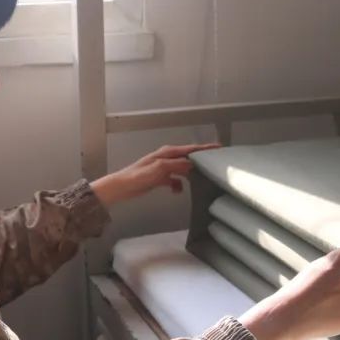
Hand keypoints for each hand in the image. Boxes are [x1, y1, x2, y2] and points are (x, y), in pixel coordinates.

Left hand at [90, 143, 219, 206]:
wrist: (121, 187)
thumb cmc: (137, 176)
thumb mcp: (159, 169)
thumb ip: (176, 165)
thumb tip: (192, 163)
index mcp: (167, 153)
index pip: (190, 149)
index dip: (205, 148)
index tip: (218, 148)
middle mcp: (166, 158)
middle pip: (188, 158)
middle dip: (200, 161)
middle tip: (213, 165)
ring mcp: (163, 168)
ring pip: (182, 169)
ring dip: (190, 175)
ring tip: (201, 180)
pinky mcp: (159, 178)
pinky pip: (174, 181)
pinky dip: (178, 185)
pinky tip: (178, 191)